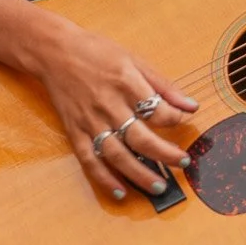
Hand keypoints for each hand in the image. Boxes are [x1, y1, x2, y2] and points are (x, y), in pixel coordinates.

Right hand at [35, 21, 197, 200]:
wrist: (54, 51)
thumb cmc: (96, 52)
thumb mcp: (134, 59)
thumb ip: (163, 85)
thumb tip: (191, 106)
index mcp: (126, 83)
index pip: (158, 110)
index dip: (176, 119)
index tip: (184, 122)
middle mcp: (108, 105)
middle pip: (141, 138)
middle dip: (165, 155)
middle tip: (183, 163)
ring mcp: (90, 121)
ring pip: (117, 155)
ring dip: (139, 174)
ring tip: (159, 186)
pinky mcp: (74, 131)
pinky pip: (90, 160)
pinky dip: (104, 179)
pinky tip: (120, 192)